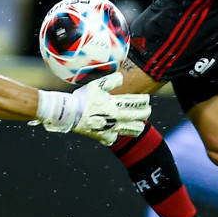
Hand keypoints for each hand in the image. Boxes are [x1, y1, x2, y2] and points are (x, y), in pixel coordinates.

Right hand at [34, 72, 150, 144]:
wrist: (69, 114)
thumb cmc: (82, 98)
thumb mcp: (96, 85)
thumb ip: (111, 80)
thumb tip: (122, 77)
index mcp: (115, 104)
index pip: (136, 103)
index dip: (144, 101)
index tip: (147, 99)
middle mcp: (116, 118)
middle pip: (138, 117)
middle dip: (145, 113)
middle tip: (148, 110)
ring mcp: (110, 129)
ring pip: (130, 130)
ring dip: (137, 127)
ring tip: (140, 125)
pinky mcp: (102, 137)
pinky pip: (113, 138)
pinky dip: (115, 136)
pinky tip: (115, 133)